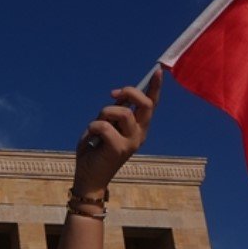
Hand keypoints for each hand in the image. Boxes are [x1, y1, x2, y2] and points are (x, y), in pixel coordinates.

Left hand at [73, 67, 161, 197]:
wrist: (89, 177)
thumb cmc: (95, 150)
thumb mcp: (106, 126)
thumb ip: (114, 113)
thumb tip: (120, 96)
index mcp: (139, 128)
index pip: (151, 105)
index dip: (155, 87)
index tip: (159, 70)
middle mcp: (139, 134)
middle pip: (145, 104)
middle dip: (130, 92)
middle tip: (113, 94)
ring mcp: (131, 142)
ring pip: (123, 112)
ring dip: (104, 113)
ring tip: (95, 126)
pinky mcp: (119, 149)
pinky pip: (104, 126)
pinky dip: (92, 127)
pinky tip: (90, 139)